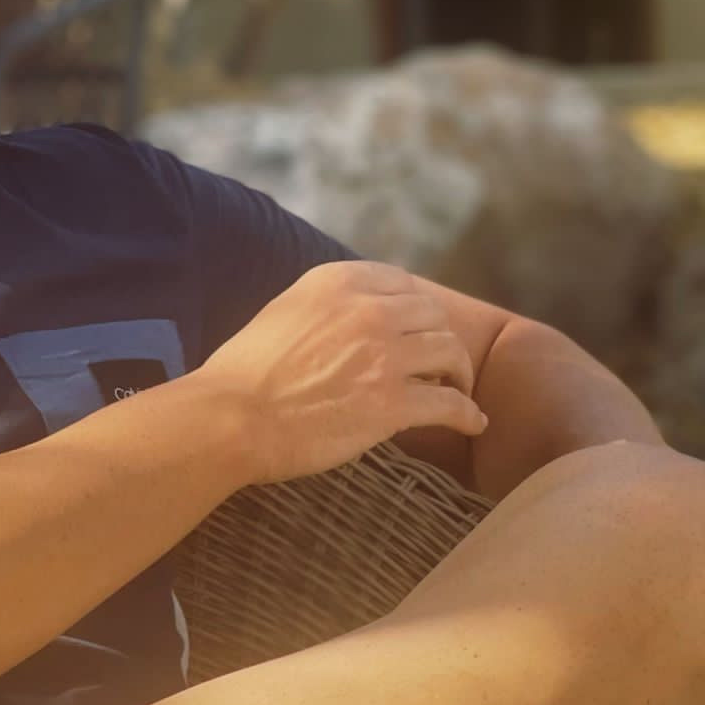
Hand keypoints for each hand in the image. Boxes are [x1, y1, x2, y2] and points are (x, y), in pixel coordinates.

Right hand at [197, 261, 489, 487]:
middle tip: (440, 363)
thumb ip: (322, 305)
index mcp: (337, 281)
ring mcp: (384, 356)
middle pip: (432, 316)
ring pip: (450, 352)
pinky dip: (468, 414)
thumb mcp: (282, 312)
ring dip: (458, 373)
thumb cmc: (243, 374)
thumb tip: (346, 315)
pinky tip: (473, 423)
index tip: (417, 329)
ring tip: (458, 389)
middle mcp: (368, 310)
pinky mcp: (392, 403)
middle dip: (440, 338)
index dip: (416, 308)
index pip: (401, 282)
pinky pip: (450, 404)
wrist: (230, 418)